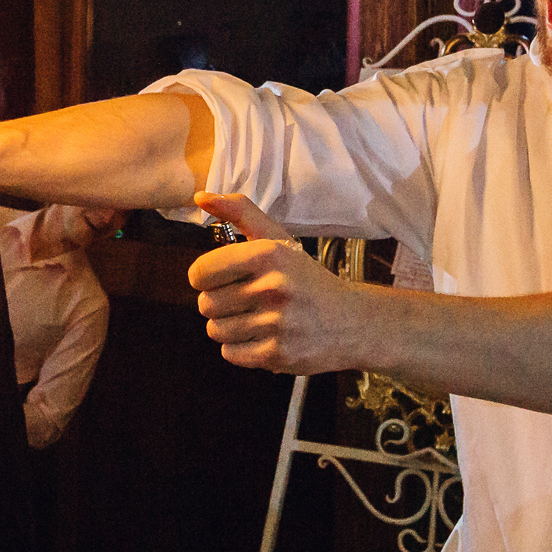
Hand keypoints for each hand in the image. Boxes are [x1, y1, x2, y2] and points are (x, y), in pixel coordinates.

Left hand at [189, 193, 358, 374]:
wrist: (352, 322)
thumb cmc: (306, 279)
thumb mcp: (278, 239)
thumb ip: (239, 212)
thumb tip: (200, 197)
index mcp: (268, 255)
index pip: (200, 272)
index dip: (205, 277)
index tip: (222, 278)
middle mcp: (271, 288)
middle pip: (206, 304)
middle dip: (219, 303)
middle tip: (246, 300)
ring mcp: (275, 324)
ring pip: (215, 331)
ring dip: (229, 327)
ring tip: (255, 319)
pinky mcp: (277, 354)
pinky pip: (230, 353)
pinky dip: (240, 349)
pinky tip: (262, 337)